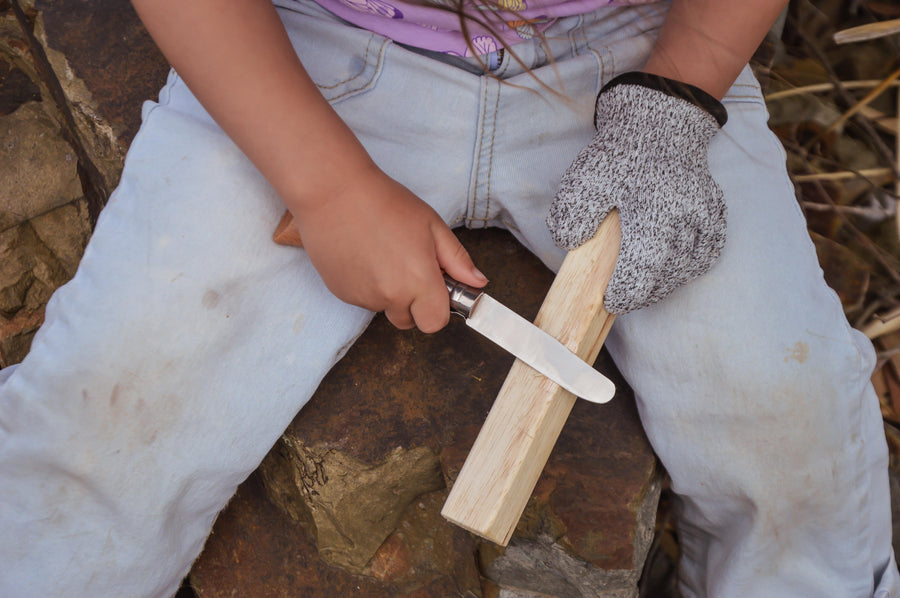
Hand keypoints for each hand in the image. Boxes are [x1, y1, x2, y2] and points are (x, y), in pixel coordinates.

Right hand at [291, 165, 485, 331]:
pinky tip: (362, 254)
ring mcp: (363, 297)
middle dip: (413, 303)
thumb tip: (478, 282)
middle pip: (409, 320)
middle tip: (406, 265)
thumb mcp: (431, 225)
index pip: (435, 322)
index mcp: (419, 281)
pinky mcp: (341, 293)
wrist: (333, 192)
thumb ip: (457, 259)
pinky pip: (362, 299)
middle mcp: (390, 296)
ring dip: (388, 292)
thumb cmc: (384, 202)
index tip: (435, 287)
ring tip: (381, 252)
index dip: (438, 307)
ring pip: (384, 308)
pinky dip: (365, 285)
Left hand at [546, 72, 727, 314]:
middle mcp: (686, 213)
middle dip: (643, 292)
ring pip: (690, 266)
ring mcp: (705, 212)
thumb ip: (572, 211)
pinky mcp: (714, 211)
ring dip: (666, 283)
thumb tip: (571, 242)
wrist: (657, 121)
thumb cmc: (620, 153)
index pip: (644, 266)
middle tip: (621, 298)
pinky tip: (671, 270)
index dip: (627, 292)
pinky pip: (708, 251)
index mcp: (654, 206)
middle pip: (668, 273)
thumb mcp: (584, 177)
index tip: (612, 301)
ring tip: (643, 287)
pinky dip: (690, 266)